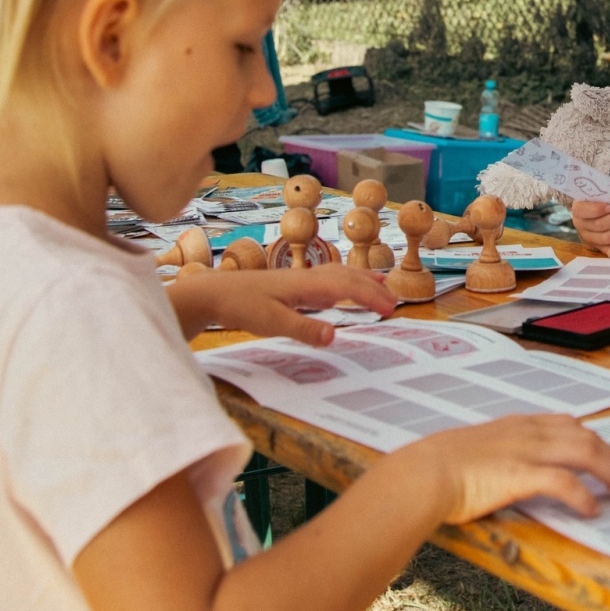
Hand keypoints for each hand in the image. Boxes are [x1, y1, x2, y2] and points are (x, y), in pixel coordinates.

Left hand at [198, 265, 395, 345]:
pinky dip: (345, 281)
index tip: (391, 309)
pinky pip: (328, 278)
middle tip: (395, 303)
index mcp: (306, 285)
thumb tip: (335, 336)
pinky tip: (344, 289)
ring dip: (362, 280)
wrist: (214, 292)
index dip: (371, 297)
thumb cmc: (241, 306)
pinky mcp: (293, 285)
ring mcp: (301, 279)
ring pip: (339, 274)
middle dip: (374, 288)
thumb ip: (303, 329)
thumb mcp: (270, 323)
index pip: (348, 288)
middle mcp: (307, 278)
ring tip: (383, 284)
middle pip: (349, 277)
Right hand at [393, 414, 609, 523]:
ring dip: (609, 471)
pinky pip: (565, 483)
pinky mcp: (523, 476)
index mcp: (517, 425)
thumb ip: (498, 453)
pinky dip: (584, 496)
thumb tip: (504, 470)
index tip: (601, 452)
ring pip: (585, 452)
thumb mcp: (476, 449)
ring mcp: (527, 452)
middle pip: (586, 435)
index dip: (591, 437)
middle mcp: (528, 433)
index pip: (567, 422)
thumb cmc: (440, 466)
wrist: (425, 473)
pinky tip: (592, 509)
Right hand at [570, 199, 609, 261]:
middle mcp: (581, 225)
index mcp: (578, 209)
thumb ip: (608, 196)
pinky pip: (608, 251)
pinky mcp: (600, 247)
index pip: (582, 210)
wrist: (596, 214)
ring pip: (606, 237)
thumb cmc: (600, 201)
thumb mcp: (600, 196)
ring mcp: (590, 238)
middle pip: (600, 224)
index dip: (596, 209)